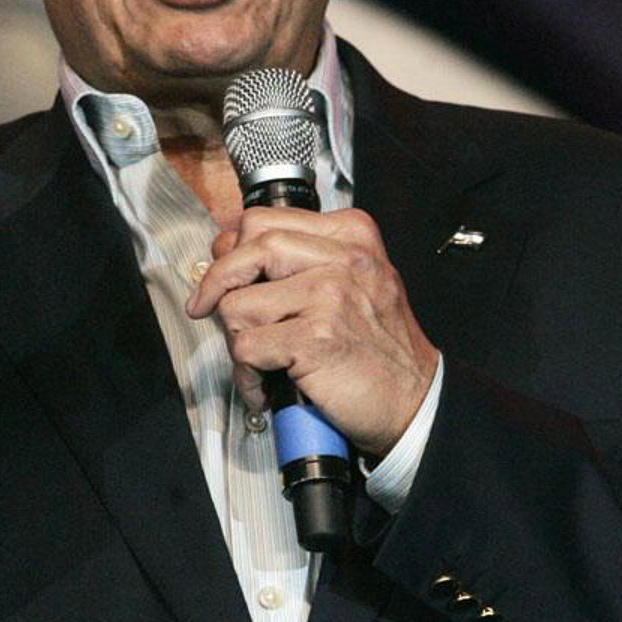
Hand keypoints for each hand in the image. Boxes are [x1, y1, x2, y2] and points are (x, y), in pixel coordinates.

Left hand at [186, 206, 440, 458]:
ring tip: (258, 362)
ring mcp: (329, 295)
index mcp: (351, 235)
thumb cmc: (379, 346)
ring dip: (236, 341)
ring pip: (238, 304)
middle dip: (216, 283)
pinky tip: (266, 387)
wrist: (416, 400)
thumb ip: (301, 259)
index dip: (230, 249)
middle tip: (206, 309)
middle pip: (246, 250)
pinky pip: (246, 348)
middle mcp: (343, 258)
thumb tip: (228, 249)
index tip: (221, 275)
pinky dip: (247, 376)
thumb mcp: (355, 281)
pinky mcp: (315, 338)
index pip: (263, 221)